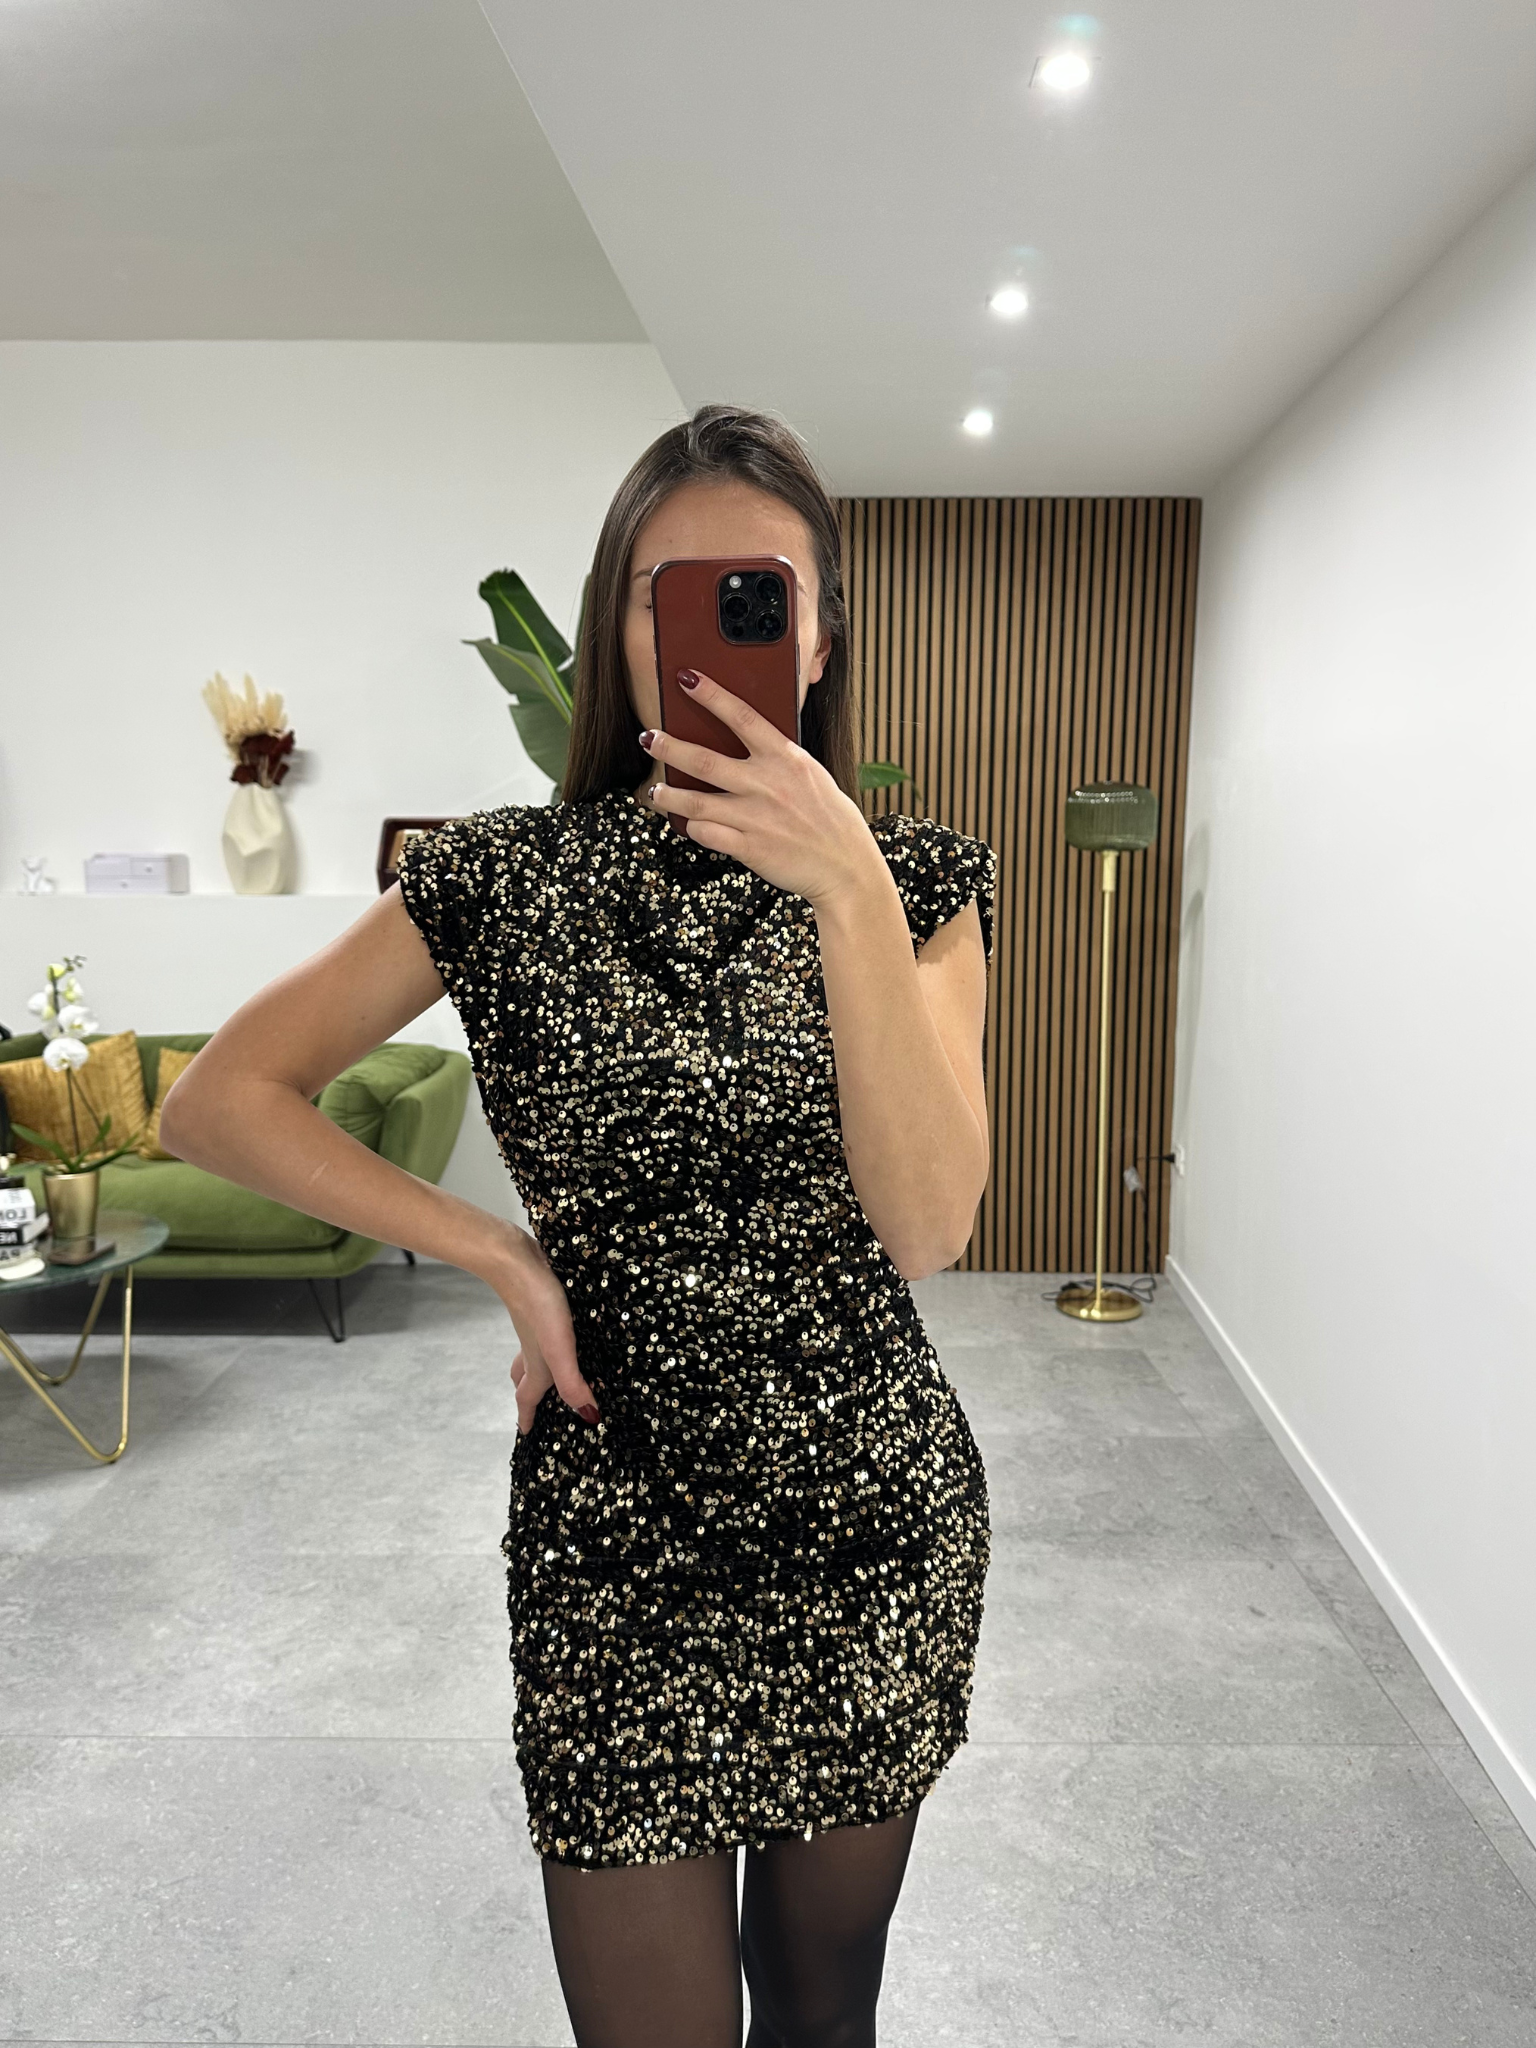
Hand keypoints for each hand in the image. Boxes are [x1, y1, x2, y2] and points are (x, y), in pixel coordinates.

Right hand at [479, 1219, 597, 1434]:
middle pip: (525, 1377)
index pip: (528, 1397)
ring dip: (538, 1366)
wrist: (517, 1262)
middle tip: (536, 1405)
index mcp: (537, 1363)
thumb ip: (571, 1381)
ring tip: (553, 1370)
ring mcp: (535, 1325)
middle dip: (529, 1394)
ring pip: (533, 1353)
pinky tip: (565, 1328)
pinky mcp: (542, 1305)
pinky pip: (543, 1331)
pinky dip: (550, 1339)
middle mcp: (533, 1347)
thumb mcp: (559, 1348)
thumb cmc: (539, 1307)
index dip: (527, 1417)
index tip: (525, 1434)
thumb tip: (588, 1416)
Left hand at [641, 670, 883, 907]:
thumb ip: (778, 758)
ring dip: (670, 795)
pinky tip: (686, 823)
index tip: (686, 678)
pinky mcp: (749, 848)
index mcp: (786, 758)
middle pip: (705, 760)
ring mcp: (756, 817)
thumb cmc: (828, 817)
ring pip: (697, 802)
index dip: (711, 695)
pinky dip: (692, 828)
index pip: (742, 717)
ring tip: (656, 792)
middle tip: (649, 738)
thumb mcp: (809, 774)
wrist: (845, 864)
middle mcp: (767, 784)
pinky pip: (707, 834)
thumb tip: (745, 742)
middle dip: (670, 747)